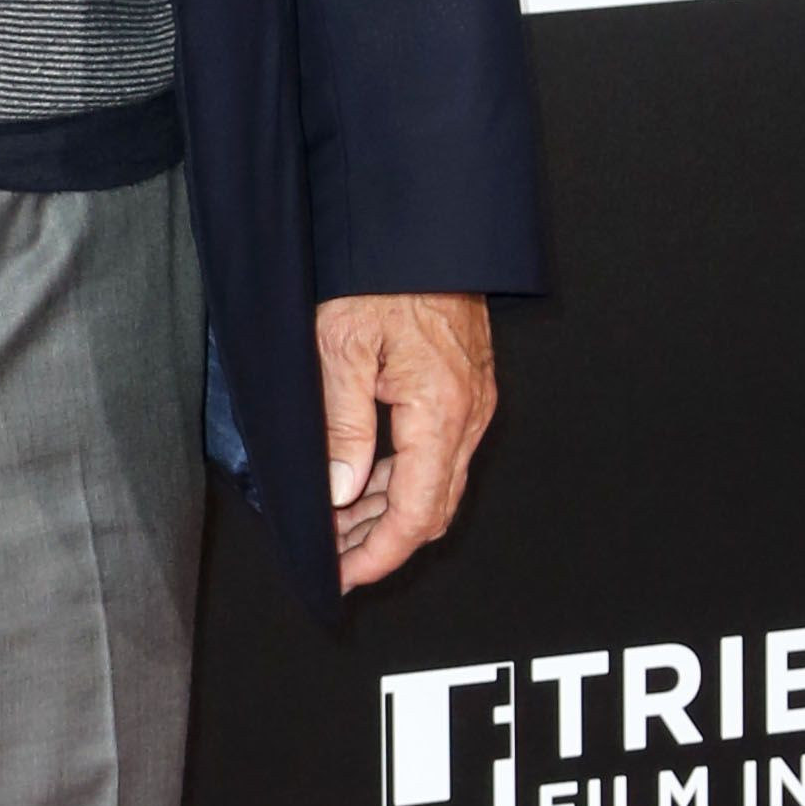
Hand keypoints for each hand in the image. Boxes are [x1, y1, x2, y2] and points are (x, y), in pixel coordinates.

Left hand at [314, 293, 495, 595]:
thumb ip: (341, 425)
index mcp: (441, 410)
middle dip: (381, 542)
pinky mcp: (463, 389)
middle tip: (333, 558)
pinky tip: (362, 483)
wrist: (421, 229)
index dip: (380, 555)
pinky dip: (400, 478)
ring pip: (435, 484)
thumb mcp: (339, 346)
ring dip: (388, 511)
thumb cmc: (379, 273)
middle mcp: (468, 413)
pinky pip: (437, 454)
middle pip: (432, 509)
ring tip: (336, 526)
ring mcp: (471, 402)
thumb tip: (342, 490)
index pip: (417, 513)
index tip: (344, 576)